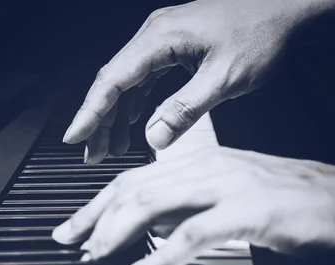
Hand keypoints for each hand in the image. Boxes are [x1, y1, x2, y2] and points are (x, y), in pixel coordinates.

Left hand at [52, 147, 334, 264]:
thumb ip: (187, 209)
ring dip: (118, 233)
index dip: (97, 205)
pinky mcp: (249, 210)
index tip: (72, 229)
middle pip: (134, 188)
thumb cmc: (287, 203)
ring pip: (156, 203)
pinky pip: (195, 232)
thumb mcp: (226, 200)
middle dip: (94, 217)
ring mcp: (227, 185)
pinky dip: (164, 255)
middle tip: (68, 243)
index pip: (134, 179)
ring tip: (95, 258)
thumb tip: (148, 230)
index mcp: (201, 164)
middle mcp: (208, 167)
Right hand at [62, 0, 327, 162]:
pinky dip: (134, 106)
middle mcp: (154, 37)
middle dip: (99, 122)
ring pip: (127, 84)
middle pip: (113, 83)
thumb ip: (186, 109)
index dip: (90, 112)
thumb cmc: (259, 32)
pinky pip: (144, 81)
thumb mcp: (224, 78)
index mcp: (159, 39)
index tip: (74, 137)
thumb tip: (154, 139)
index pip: (112, 80)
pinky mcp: (173, 49)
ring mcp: (162, 42)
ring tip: (109, 149)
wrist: (284, 6)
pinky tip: (132, 126)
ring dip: (115, 117)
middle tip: (91, 155)